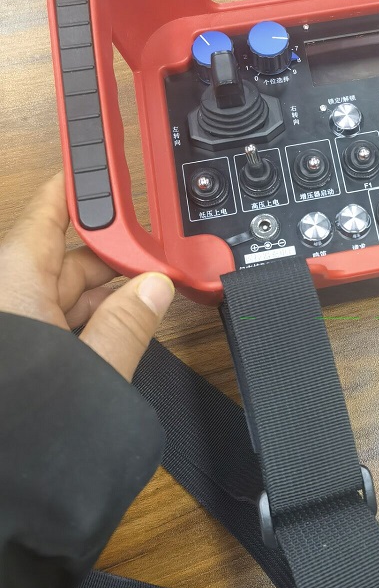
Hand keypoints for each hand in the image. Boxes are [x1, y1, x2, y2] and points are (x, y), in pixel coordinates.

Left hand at [0, 172, 174, 380]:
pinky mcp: (20, 351)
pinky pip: (50, 322)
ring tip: (146, 300)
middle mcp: (6, 298)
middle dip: (111, 255)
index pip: (45, 215)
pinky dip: (83, 321)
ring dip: (102, 294)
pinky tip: (116, 332)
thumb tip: (155, 288)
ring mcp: (14, 324)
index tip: (100, 171)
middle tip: (153, 257)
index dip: (76, 189)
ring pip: (58, 293)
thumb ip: (127, 325)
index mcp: (13, 286)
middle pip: (62, 257)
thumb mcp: (91, 369)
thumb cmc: (29, 416)